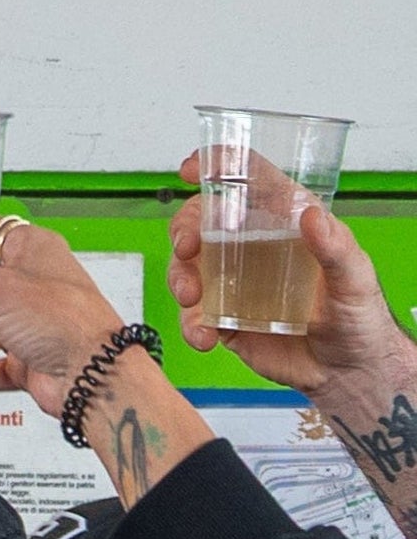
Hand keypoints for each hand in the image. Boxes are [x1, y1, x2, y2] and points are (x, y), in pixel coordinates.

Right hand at [173, 178, 415, 412]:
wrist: (347, 372)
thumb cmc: (359, 317)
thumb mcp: (356, 278)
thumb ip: (336, 248)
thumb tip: (311, 216)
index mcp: (285, 223)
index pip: (249, 181)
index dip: (217, 167)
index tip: (191, 169)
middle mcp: (254, 246)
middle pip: (202, 220)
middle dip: (183, 229)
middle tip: (186, 249)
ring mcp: (234, 282)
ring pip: (187, 266)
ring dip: (178, 278)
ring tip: (192, 300)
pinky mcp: (224, 317)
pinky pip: (193, 314)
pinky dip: (190, 324)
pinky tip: (204, 336)